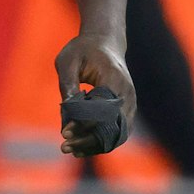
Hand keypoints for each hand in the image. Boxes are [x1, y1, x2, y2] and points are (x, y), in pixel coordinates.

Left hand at [55, 33, 136, 155]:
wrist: (104, 42)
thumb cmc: (83, 50)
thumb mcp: (68, 61)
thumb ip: (68, 84)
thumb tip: (67, 110)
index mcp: (113, 79)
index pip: (101, 110)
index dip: (83, 124)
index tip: (64, 133)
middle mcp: (126, 94)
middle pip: (111, 126)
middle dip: (88, 140)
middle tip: (64, 147)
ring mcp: (129, 103)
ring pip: (116, 133)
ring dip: (95, 145)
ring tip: (71, 151)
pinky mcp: (125, 110)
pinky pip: (117, 131)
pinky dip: (101, 141)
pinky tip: (82, 149)